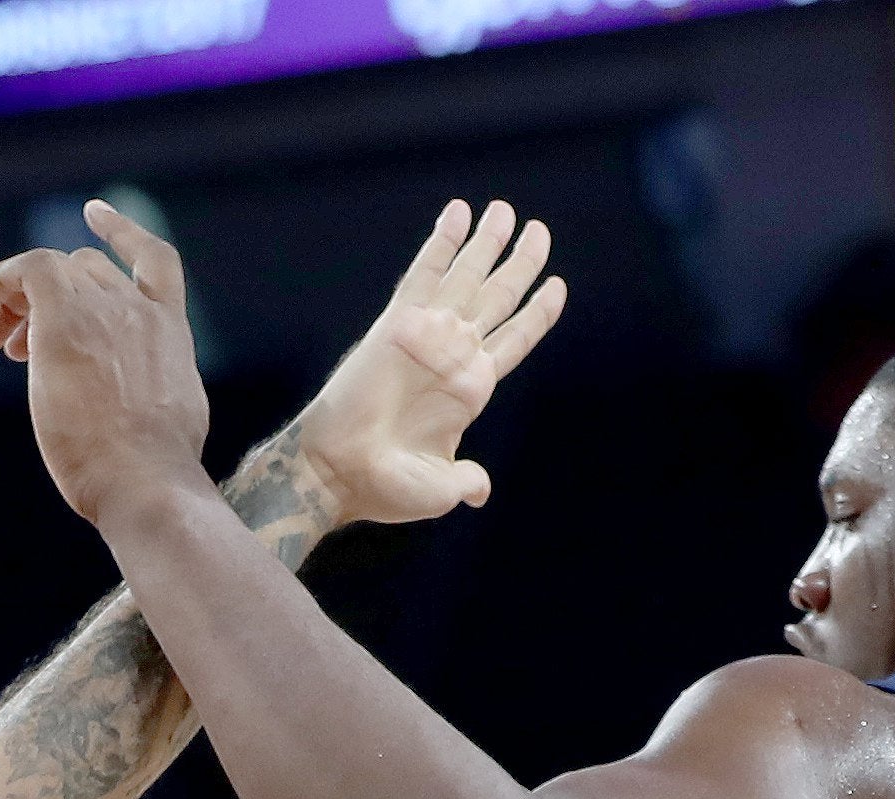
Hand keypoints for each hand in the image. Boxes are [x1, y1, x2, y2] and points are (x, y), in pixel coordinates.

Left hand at [0, 202, 213, 529]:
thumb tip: (139, 412)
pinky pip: (32, 271)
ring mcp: (106, 312)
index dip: (122, 232)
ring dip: (20, 302)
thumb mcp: (170, 421)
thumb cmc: (155, 473)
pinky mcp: (66, 323)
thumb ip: (152, 395)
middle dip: (49, 299)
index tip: (94, 215)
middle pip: (86, 271)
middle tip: (13, 345)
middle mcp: (140, 309)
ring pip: (56, 275)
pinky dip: (6, 274)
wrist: (146, 479)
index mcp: (172, 331)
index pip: (154, 260)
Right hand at [285, 200, 567, 532]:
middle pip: (498, 298)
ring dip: (487, 244)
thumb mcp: (438, 489)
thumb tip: (480, 491)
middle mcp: (453, 356)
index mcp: (470, 389)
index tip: (557, 285)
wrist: (336, 474)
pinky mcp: (397, 325)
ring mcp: (427, 336)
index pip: (514, 339)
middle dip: (521, 263)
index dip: (538, 313)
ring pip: (467, 278)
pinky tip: (457, 212)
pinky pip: (424, 275)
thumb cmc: (383, 487)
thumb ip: (464, 481)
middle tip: (539, 231)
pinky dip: (441, 243)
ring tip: (505, 211)